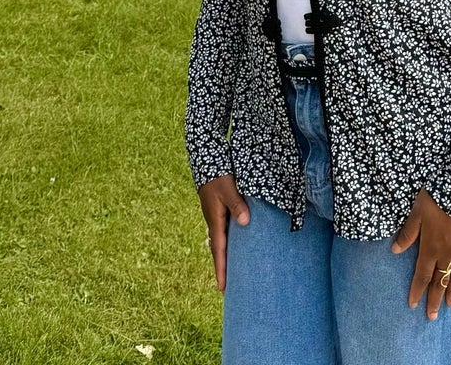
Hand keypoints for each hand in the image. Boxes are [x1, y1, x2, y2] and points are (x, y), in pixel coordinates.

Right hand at [197, 174, 249, 292]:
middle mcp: (214, 222)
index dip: (221, 270)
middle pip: (218, 251)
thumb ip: (237, 204)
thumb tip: (245, 222)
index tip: (222, 288)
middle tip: (227, 289)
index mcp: (215, 221)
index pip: (219, 251)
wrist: (206, 161)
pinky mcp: (218, 211)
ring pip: (220, 243)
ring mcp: (215, 217)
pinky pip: (222, 233)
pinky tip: (234, 247)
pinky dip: (226, 244)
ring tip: (232, 272)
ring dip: (224, 258)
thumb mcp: (228, 189)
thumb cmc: (218, 176)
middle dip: (222, 269)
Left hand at [390, 189, 450, 319]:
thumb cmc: (436, 200)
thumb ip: (407, 233)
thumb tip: (394, 250)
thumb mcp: (416, 213)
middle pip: (439, 281)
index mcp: (430, 248)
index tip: (413, 305)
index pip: (422, 275)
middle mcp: (446, 254)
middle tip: (432, 316)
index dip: (417, 290)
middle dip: (435, 299)